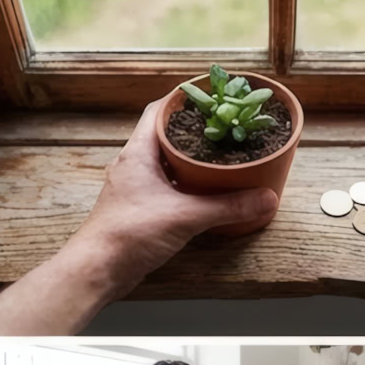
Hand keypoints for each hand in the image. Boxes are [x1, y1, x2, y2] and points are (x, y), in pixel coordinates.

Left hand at [66, 99, 279, 293]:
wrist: (97, 269)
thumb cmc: (128, 235)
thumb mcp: (186, 216)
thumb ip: (228, 206)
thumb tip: (266, 198)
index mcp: (137, 153)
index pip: (159, 111)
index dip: (185, 99)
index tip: (214, 95)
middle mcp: (133, 164)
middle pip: (166, 135)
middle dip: (196, 129)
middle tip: (227, 125)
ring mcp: (135, 186)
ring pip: (167, 162)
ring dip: (193, 158)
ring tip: (224, 154)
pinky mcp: (140, 207)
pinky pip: (168, 185)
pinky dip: (188, 183)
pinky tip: (209, 189)